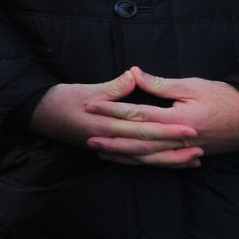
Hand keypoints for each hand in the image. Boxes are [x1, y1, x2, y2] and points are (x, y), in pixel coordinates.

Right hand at [31, 69, 202, 166]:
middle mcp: (108, 141)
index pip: (142, 128)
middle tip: (199, 148)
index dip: (167, 129)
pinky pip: (132, 161)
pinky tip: (166, 162)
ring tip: (191, 161)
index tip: (189, 128)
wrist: (39, 114)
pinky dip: (151, 162)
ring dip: (167, 160)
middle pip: (146, 148)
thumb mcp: (87, 89)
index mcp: (106, 124)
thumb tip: (134, 76)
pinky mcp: (105, 150)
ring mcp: (106, 148)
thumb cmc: (62, 99)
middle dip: (173, 149)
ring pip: (142, 159)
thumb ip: (114, 87)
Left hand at [82, 66, 238, 164]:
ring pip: (146, 156)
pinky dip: (142, 162)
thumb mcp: (192, 86)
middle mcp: (176, 139)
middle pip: (136, 141)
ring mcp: (183, 151)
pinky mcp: (188, 155)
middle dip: (110, 137)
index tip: (90, 105)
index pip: (135, 113)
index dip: (111, 109)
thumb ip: (160, 84)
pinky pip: (160, 163)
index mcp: (175, 119)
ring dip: (122, 154)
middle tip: (86, 134)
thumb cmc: (224, 98)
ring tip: (100, 150)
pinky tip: (128, 160)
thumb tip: (133, 73)